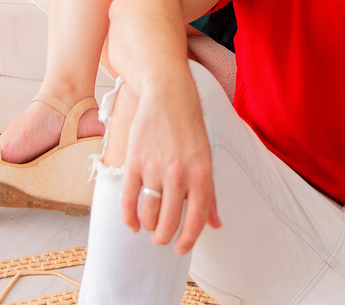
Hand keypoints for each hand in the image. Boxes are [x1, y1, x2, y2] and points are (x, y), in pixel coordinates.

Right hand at [120, 80, 221, 253]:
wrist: (168, 94)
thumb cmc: (190, 127)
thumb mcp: (207, 159)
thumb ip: (210, 195)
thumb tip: (215, 224)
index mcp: (202, 174)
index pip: (195, 220)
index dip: (187, 240)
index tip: (180, 249)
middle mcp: (179, 174)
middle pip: (168, 222)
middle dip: (164, 237)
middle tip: (162, 239)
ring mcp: (155, 169)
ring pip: (149, 213)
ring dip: (148, 226)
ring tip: (150, 226)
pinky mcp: (135, 162)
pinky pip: (129, 199)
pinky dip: (129, 217)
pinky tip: (133, 223)